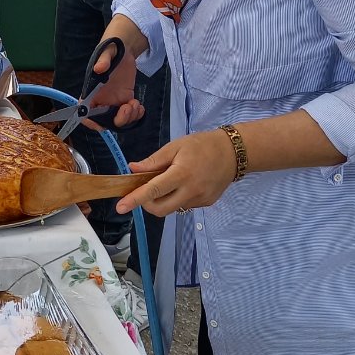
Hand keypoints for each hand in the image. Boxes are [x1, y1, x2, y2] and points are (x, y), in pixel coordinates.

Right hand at [79, 43, 144, 128]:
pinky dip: (136, 115)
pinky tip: (140, 106)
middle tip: (127, 108)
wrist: (124, 49)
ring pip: (119, 120)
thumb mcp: (107, 52)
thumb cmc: (111, 49)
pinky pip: (129, 114)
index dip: (90, 121)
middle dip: (118, 119)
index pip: (84, 111)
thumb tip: (98, 68)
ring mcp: (114, 101)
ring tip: (136, 104)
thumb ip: (102, 60)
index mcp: (91, 91)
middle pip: (105, 120)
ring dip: (129, 117)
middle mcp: (101, 99)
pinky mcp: (125, 99)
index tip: (101, 124)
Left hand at [114, 130, 239, 215]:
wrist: (233, 153)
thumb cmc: (202, 145)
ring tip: (168, 182)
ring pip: (172, 208)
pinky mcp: (207, 203)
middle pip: (161, 209)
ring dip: (163, 200)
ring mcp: (200, 200)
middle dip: (146, 204)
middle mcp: (191, 191)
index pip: (153, 190)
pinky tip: (184, 184)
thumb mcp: (176, 146)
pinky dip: (177, 198)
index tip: (121, 207)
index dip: (135, 199)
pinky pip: (184, 206)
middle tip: (144, 191)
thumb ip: (154, 161)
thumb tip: (133, 169)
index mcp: (181, 174)